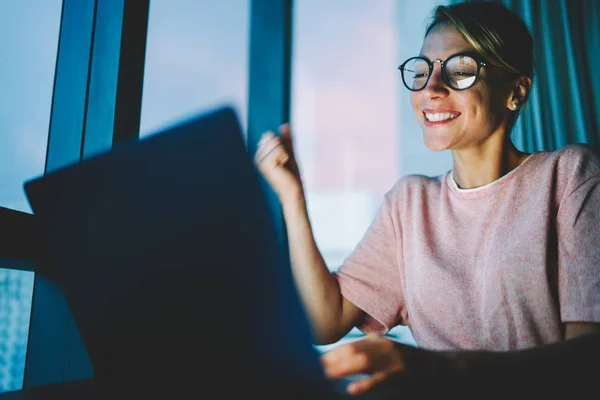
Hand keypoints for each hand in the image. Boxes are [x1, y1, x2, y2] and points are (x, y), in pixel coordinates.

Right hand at [254, 124, 303, 206]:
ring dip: (284, 152)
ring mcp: (260, 161)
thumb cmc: (291, 175)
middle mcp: (257, 157)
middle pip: (271, 136)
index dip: (281, 142)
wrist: (293, 190)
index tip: (283, 157)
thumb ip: (287, 139)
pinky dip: (285, 156)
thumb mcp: (290, 153)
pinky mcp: (266, 164)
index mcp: (260, 154)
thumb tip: (285, 124)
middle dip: (283, 146)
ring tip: (283, 165)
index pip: (269, 135)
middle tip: (284, 161)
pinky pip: (279, 149)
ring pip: (275, 142)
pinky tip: (283, 166)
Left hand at [321, 333, 444, 395]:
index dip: (333, 353)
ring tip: (328, 376)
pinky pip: (380, 380)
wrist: (438, 366)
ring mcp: (393, 359)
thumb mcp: (387, 349)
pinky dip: (366, 384)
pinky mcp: (401, 374)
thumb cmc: (408, 361)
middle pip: (354, 350)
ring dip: (343, 369)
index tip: (318, 360)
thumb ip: (368, 349)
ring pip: (364, 362)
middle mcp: (384, 346)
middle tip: (318, 369)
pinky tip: (352, 389)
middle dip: (334, 359)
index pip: (351, 345)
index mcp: (379, 340)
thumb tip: (344, 355)